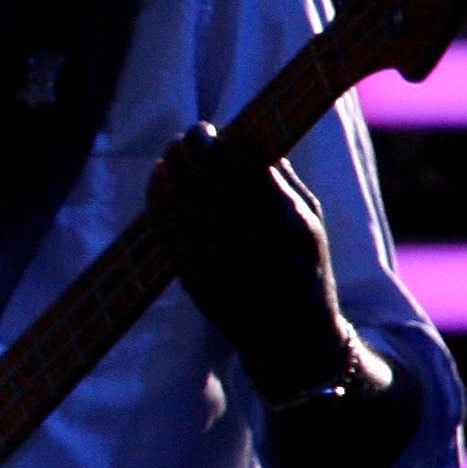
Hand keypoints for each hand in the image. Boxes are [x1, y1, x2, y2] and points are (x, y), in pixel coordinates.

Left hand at [148, 124, 353, 399]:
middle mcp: (244, 235)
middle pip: (203, 173)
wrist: (287, 337)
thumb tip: (246, 139)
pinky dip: (156, 193)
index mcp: (282, 220)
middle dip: (192, 147)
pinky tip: (159, 176)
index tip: (213, 130)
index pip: (240, 164)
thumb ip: (283, 181)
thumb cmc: (306, 271)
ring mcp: (211, 255)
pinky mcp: (187, 271)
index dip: (220, 142)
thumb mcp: (310, 224)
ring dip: (171, 165)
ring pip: (178, 194)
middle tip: (190, 135)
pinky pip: (162, 222)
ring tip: (173, 152)